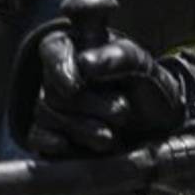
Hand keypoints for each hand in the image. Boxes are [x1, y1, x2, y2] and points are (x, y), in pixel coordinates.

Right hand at [28, 32, 185, 155]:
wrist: (158, 130)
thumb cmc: (147, 88)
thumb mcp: (141, 66)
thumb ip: (117, 57)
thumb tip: (84, 63)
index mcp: (76, 48)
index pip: (54, 50)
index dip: (59, 67)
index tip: (74, 86)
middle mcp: (58, 75)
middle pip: (53, 87)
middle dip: (88, 104)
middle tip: (122, 112)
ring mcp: (52, 105)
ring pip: (46, 113)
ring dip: (80, 127)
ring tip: (111, 136)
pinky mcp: (49, 135)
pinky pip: (36, 137)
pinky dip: (51, 142)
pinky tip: (69, 147)